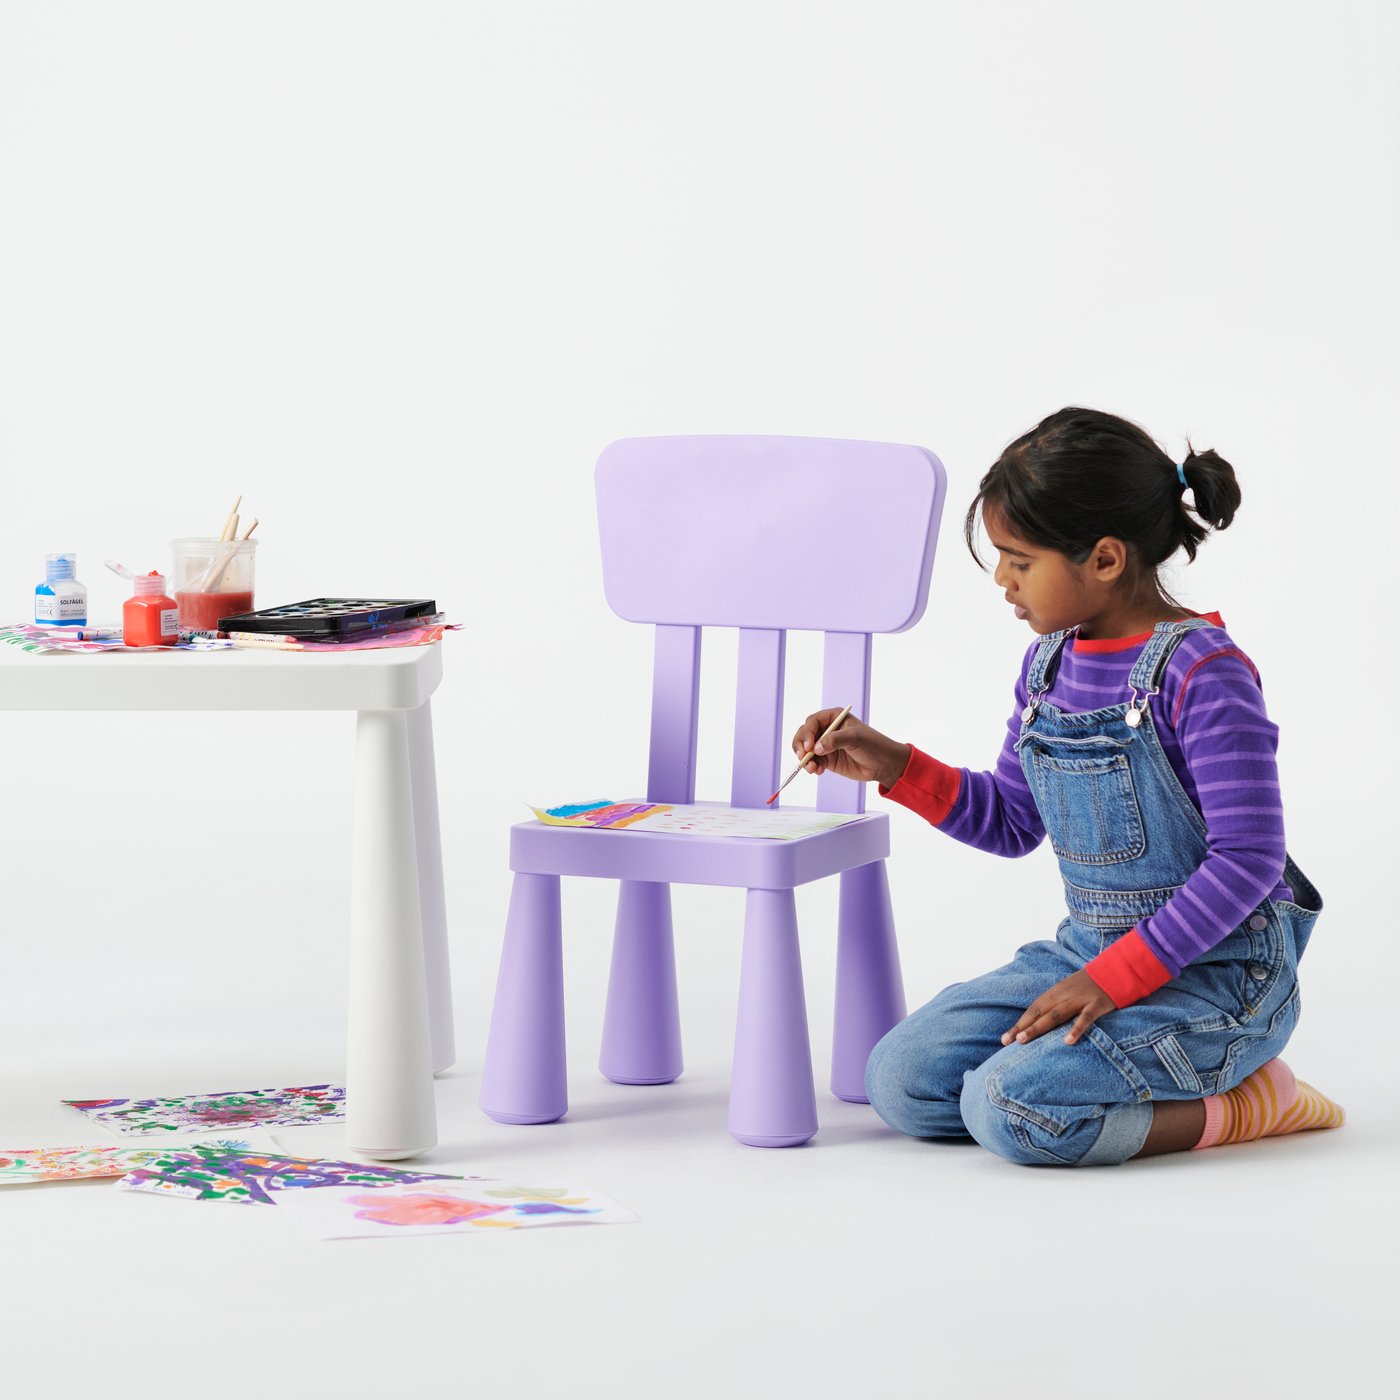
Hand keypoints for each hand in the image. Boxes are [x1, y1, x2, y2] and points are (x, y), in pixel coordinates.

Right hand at [790, 709, 909, 787]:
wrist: (883, 764)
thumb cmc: (873, 745)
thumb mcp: (855, 738)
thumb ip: (835, 740)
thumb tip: (816, 748)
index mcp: (833, 717)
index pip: (812, 722)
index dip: (807, 733)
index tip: (809, 746)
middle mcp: (827, 730)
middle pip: (804, 735)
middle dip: (801, 746)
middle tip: (803, 757)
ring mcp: (825, 745)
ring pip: (805, 750)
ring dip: (805, 759)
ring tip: (812, 768)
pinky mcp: (827, 759)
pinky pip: (813, 762)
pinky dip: (811, 767)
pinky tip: (818, 771)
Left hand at [1001, 971, 1116, 1046]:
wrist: (1115, 970)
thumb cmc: (1089, 985)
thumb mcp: (1069, 991)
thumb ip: (1056, 1004)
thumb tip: (1039, 1022)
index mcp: (1056, 992)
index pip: (1033, 1009)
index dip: (1019, 1022)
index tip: (1005, 1038)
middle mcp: (1064, 994)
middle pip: (1039, 1012)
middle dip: (1022, 1026)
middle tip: (1007, 1041)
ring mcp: (1080, 999)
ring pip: (1055, 1014)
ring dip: (1038, 1027)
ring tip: (1023, 1040)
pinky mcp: (1096, 1005)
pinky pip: (1085, 1018)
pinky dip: (1076, 1029)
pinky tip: (1067, 1041)